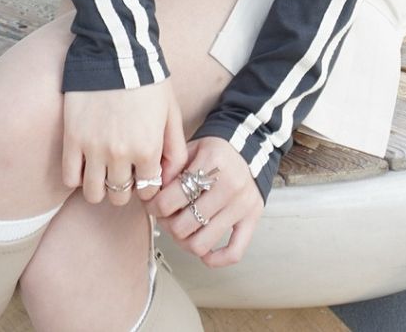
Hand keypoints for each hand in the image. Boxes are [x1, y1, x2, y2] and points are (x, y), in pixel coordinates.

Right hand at [62, 79, 187, 206]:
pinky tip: (85, 163)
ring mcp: (93, 149)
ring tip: (103, 170)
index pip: (147, 190)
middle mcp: (120, 155)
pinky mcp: (73, 139)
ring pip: (94, 194)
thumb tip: (171, 177)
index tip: (142, 174)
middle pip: (120, 196)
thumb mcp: (171, 112)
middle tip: (123, 170)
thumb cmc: (148, 79)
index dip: (147, 184)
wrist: (116, 52)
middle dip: (125, 187)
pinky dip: (77, 178)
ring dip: (100, 187)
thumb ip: (175, 148)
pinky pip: (70, 178)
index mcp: (147, 149)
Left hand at [153, 136, 263, 267]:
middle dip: (168, 225)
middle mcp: (229, 185)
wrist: (248, 146)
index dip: (154, 207)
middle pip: (183, 226)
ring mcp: (242, 204)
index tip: (152, 205)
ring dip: (185, 242)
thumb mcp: (191, 148)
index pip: (170, 199)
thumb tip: (153, 194)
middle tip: (166, 217)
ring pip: (202, 243)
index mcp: (212, 163)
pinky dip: (216, 259)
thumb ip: (171, 168)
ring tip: (182, 230)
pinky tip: (205, 254)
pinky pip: (234, 251)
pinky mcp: (253, 217)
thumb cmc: (216, 150)